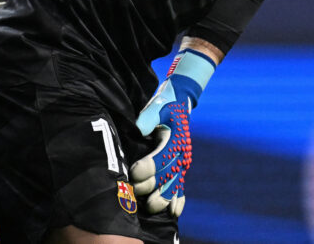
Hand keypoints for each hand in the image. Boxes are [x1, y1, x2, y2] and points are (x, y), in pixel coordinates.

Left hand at [130, 48, 216, 217]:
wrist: (179, 100)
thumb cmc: (164, 103)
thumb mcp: (158, 105)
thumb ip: (148, 117)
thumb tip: (139, 128)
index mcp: (174, 138)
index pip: (161, 157)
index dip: (147, 167)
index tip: (133, 173)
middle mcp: (180, 152)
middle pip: (166, 175)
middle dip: (149, 185)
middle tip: (133, 190)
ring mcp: (181, 160)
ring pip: (174, 184)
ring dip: (163, 197)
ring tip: (151, 207)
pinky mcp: (179, 165)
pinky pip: (181, 186)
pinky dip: (178, 200)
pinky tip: (174, 213)